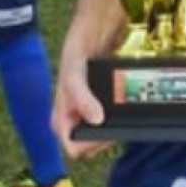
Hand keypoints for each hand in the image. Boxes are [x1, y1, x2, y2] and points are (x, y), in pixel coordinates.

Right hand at [52, 24, 111, 159]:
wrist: (90, 37)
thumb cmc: (74, 56)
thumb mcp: (75, 79)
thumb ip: (83, 100)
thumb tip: (97, 120)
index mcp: (60, 120)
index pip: (74, 149)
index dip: (91, 145)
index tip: (108, 134)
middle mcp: (72, 121)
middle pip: (90, 145)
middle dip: (105, 138)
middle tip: (119, 125)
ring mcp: (85, 115)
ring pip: (101, 135)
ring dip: (113, 129)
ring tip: (124, 118)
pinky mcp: (98, 107)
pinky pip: (109, 122)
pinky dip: (118, 119)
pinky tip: (125, 112)